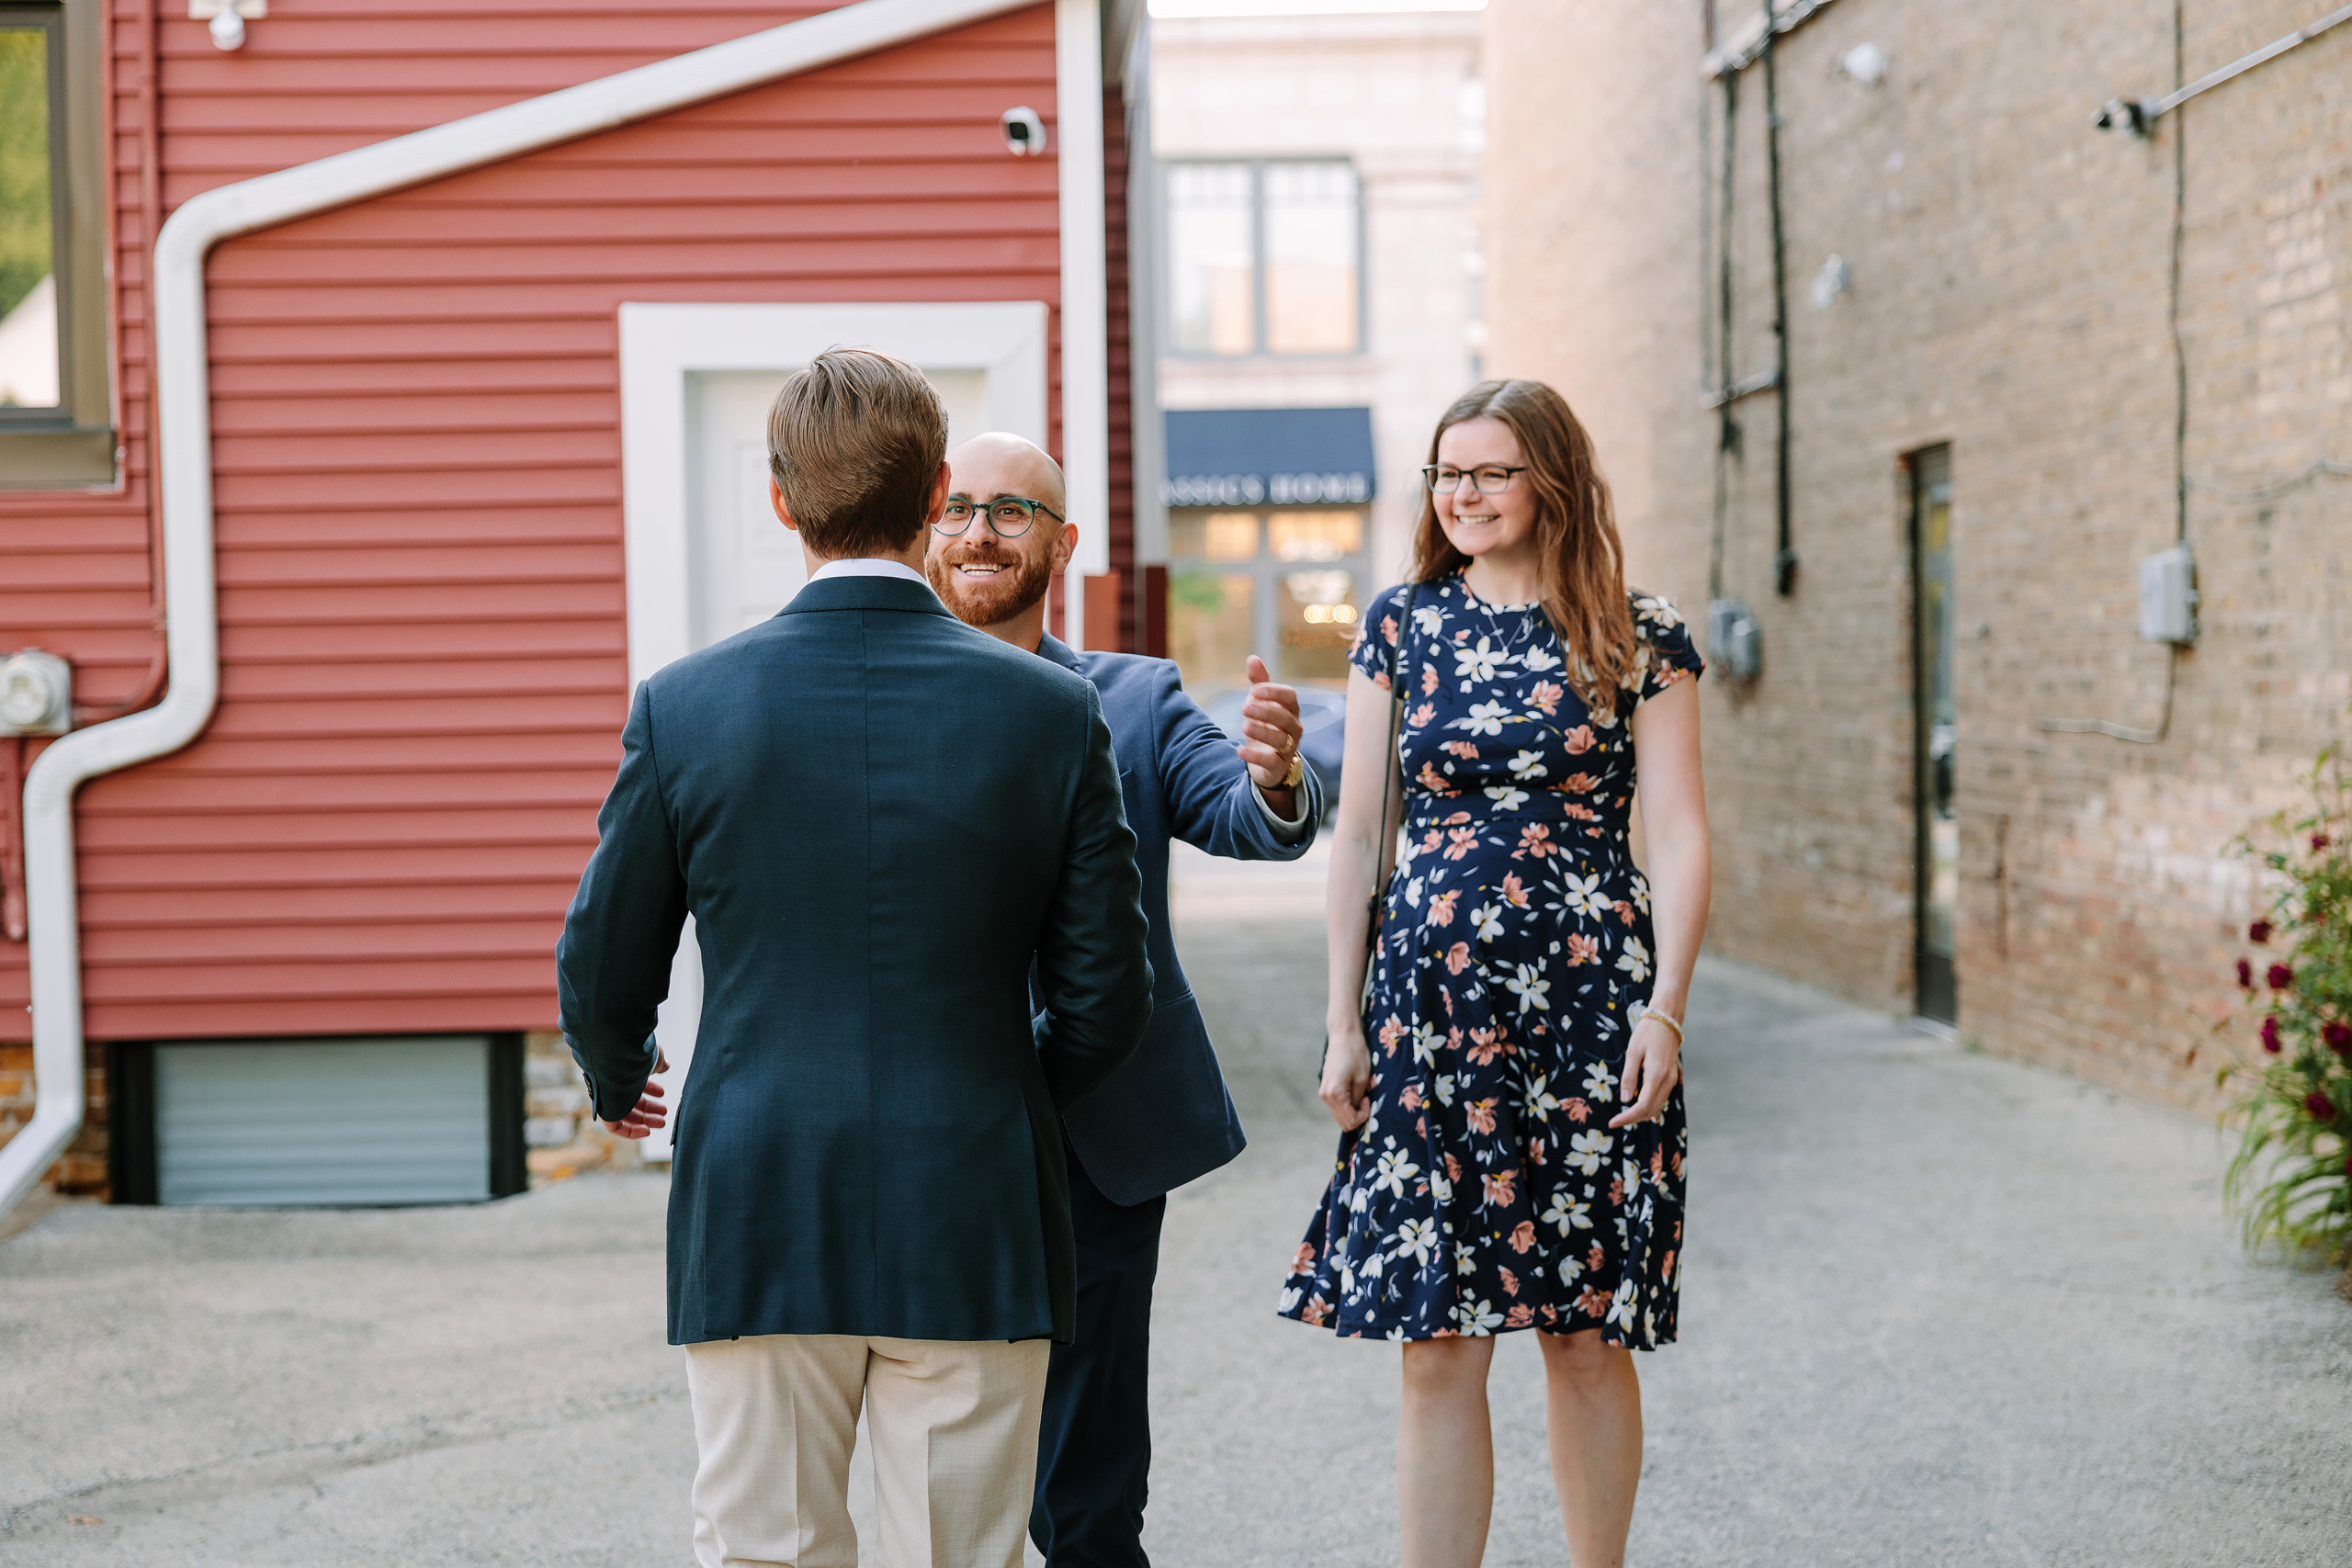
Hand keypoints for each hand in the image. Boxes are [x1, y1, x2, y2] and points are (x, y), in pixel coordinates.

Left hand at [603, 1048, 670, 1138]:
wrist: (616, 1054)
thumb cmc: (635, 1054)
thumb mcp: (653, 1058)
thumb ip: (659, 1064)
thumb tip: (665, 1065)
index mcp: (623, 1071)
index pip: (635, 1083)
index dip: (650, 1089)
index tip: (662, 1093)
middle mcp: (613, 1084)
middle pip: (631, 1100)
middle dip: (650, 1108)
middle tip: (664, 1112)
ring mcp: (607, 1097)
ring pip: (626, 1114)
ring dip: (645, 1120)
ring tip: (662, 1122)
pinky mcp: (604, 1111)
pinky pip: (616, 1127)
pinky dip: (631, 1131)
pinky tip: (647, 1131)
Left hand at [1234, 655, 1304, 791]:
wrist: (1268, 762)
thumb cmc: (1266, 726)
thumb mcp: (1260, 704)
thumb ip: (1258, 683)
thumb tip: (1253, 658)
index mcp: (1290, 710)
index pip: (1290, 697)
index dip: (1274, 692)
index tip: (1254, 691)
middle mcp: (1293, 729)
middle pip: (1286, 718)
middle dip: (1266, 711)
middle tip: (1244, 708)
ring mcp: (1288, 748)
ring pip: (1281, 740)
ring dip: (1262, 732)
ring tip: (1244, 726)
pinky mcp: (1278, 766)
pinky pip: (1271, 762)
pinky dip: (1255, 757)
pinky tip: (1240, 751)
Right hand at [1318, 1023, 1372, 1130]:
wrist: (1343, 1036)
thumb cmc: (1356, 1054)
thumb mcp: (1363, 1078)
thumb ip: (1359, 1099)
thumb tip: (1357, 1111)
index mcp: (1335, 1095)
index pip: (1350, 1121)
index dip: (1363, 1115)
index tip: (1369, 1099)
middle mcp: (1325, 1096)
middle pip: (1343, 1122)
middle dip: (1357, 1116)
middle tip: (1366, 1099)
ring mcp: (1324, 1092)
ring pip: (1339, 1115)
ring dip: (1352, 1111)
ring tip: (1361, 1095)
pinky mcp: (1325, 1087)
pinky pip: (1337, 1105)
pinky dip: (1346, 1105)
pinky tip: (1354, 1092)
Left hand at [1608, 1019, 1678, 1128]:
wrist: (1666, 1020)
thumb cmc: (1646, 1033)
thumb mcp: (1633, 1053)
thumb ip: (1629, 1077)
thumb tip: (1626, 1100)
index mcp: (1656, 1076)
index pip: (1642, 1107)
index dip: (1627, 1118)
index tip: (1613, 1122)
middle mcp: (1667, 1081)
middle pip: (1652, 1110)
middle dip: (1634, 1118)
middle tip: (1617, 1120)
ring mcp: (1673, 1080)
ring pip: (1659, 1105)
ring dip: (1643, 1113)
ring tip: (1626, 1116)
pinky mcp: (1674, 1076)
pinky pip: (1664, 1097)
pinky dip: (1654, 1106)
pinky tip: (1647, 1112)